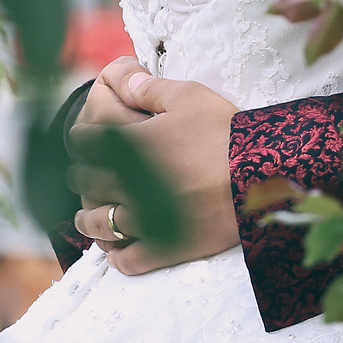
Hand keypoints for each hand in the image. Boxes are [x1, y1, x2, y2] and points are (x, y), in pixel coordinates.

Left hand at [67, 58, 241, 275]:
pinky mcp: (162, 249)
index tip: (86, 139)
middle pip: (84, 181)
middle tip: (85, 174)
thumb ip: (150, 88)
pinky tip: (115, 251)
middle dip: (82, 174)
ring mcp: (142, 221)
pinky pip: (127, 260)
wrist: (260, 176)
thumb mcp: (190, 96)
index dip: (82, 138)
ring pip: (97, 224)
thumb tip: (125, 82)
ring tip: (87, 217)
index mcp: (129, 146)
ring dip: (87, 219)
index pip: (82, 142)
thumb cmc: (225, 132)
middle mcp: (126, 185)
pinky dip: (116, 256)